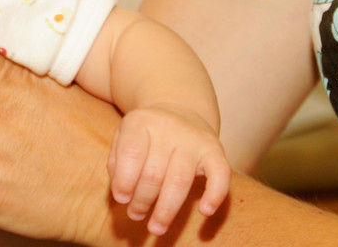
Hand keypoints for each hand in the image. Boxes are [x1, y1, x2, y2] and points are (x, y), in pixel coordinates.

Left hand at [108, 103, 231, 235]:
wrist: (180, 110)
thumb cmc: (146, 135)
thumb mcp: (123, 137)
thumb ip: (117, 162)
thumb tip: (121, 194)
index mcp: (140, 122)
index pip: (130, 154)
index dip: (124, 181)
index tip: (121, 200)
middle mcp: (167, 127)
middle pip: (153, 173)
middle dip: (142, 201)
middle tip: (135, 215)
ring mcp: (193, 139)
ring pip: (179, 180)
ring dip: (166, 210)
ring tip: (156, 227)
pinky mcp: (215, 149)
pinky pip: (220, 174)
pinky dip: (215, 195)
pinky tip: (204, 212)